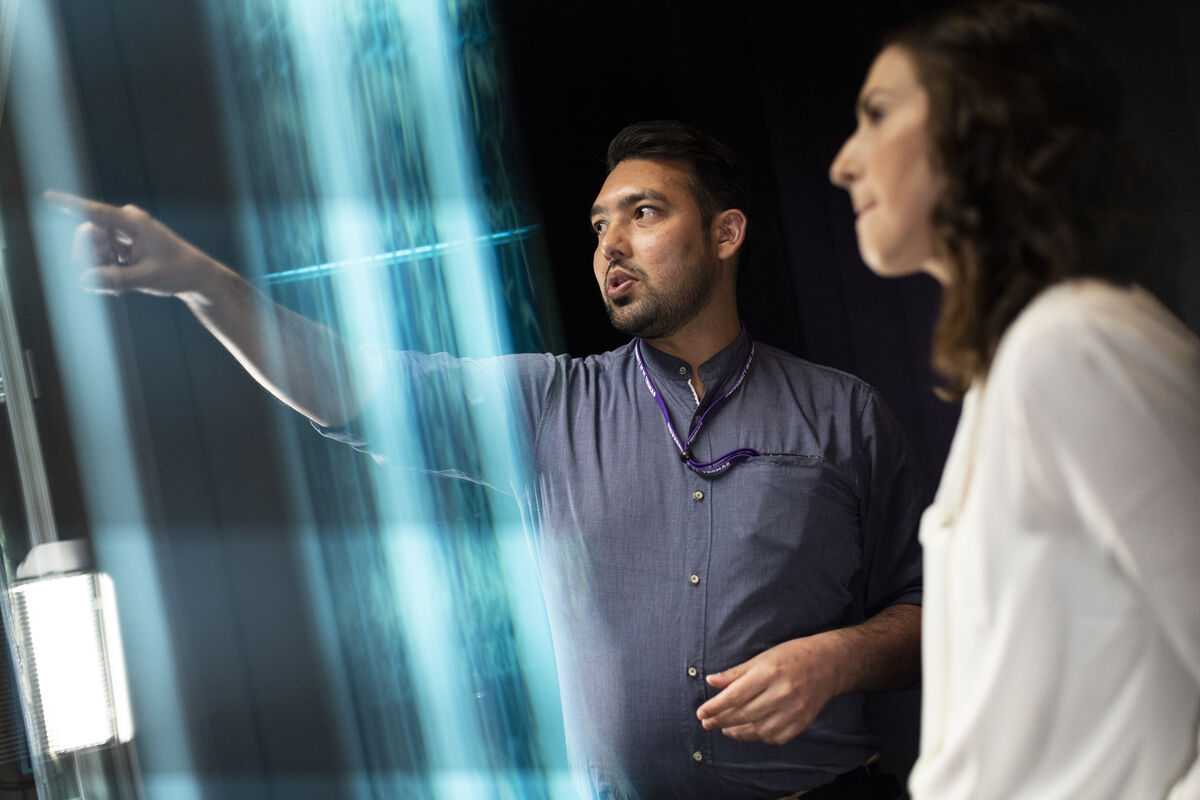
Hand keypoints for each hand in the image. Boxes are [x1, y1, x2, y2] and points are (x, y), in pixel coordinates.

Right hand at [46, 191, 221, 299]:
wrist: (196, 276)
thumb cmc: (178, 272)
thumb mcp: (147, 278)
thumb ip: (115, 280)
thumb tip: (84, 280)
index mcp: (134, 222)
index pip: (96, 212)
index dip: (70, 205)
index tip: (48, 197)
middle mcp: (125, 222)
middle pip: (86, 235)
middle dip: (90, 258)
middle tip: (104, 279)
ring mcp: (123, 232)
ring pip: (91, 247)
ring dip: (99, 266)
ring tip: (121, 281)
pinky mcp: (122, 243)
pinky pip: (99, 254)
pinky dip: (105, 269)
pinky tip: (120, 280)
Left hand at [695, 634, 844, 744]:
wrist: (829, 664)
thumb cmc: (792, 656)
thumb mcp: (762, 658)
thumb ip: (736, 673)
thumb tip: (711, 681)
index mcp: (769, 673)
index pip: (735, 696)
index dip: (715, 707)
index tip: (701, 712)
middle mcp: (782, 693)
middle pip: (743, 715)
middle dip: (721, 721)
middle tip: (707, 723)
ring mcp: (794, 711)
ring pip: (757, 730)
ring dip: (737, 732)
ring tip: (724, 729)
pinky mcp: (802, 723)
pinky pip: (774, 737)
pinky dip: (758, 737)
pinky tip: (748, 731)